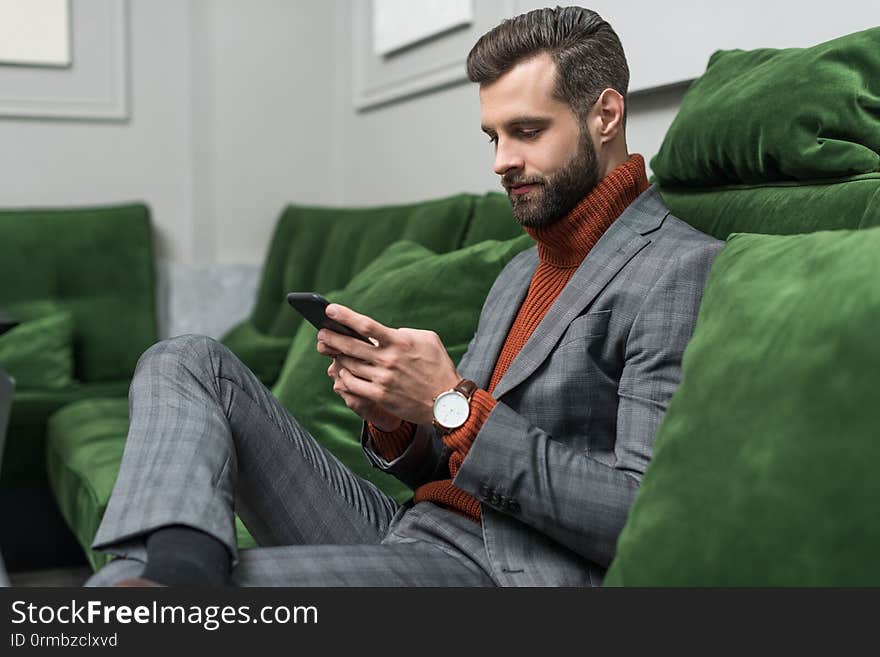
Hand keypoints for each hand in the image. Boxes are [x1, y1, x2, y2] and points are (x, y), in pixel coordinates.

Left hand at [315, 303, 460, 424]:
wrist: (446, 402)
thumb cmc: (438, 367)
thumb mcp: (427, 340)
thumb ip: (404, 333)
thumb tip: (386, 332)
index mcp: (400, 342)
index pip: (366, 325)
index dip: (345, 316)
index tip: (330, 310)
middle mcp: (389, 360)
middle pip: (350, 346)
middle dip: (331, 338)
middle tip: (321, 333)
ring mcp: (383, 379)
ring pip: (349, 365)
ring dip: (336, 357)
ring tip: (331, 351)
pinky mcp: (380, 396)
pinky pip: (352, 385)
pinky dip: (344, 377)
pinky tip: (342, 372)